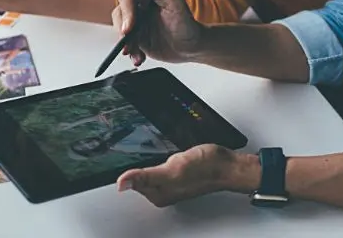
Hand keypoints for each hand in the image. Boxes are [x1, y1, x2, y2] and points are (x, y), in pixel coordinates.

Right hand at [112, 0, 202, 65]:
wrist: (191, 47)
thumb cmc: (187, 25)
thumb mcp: (177, 3)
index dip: (126, 11)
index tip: (130, 27)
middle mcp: (140, 8)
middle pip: (120, 14)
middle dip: (122, 30)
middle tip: (129, 44)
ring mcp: (137, 24)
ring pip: (121, 30)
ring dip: (126, 44)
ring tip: (137, 54)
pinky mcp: (138, 39)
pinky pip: (127, 44)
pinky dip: (132, 53)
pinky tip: (140, 58)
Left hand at [116, 144, 254, 206]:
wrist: (226, 164)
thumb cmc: (205, 168)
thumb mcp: (172, 169)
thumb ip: (146, 176)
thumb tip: (122, 184)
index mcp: (157, 193)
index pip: (130, 181)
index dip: (124, 169)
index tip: (115, 156)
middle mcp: (162, 190)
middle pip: (137, 175)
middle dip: (134, 162)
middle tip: (131, 148)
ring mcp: (169, 181)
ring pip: (147, 169)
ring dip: (144, 159)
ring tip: (145, 150)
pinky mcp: (176, 172)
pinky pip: (157, 165)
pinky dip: (155, 157)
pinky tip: (159, 152)